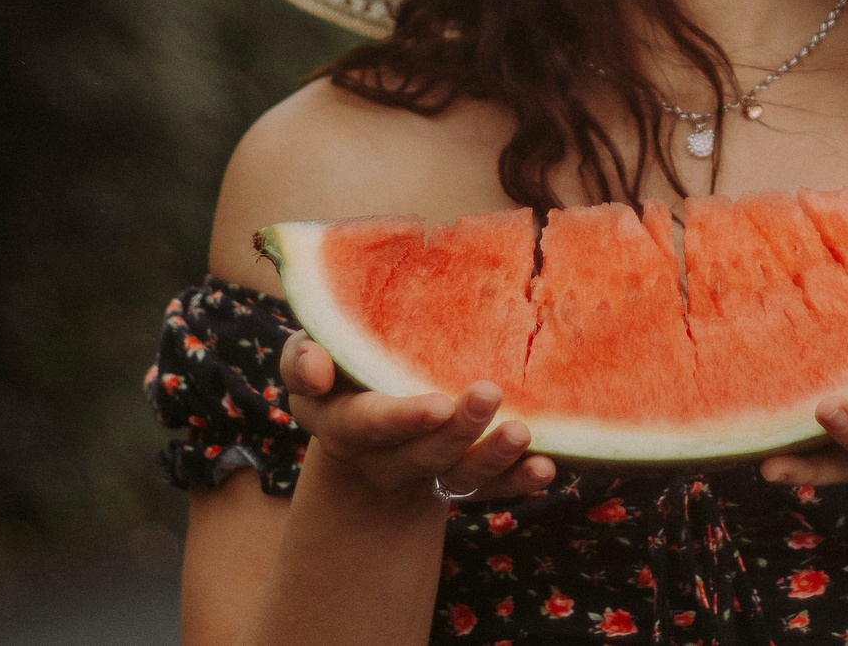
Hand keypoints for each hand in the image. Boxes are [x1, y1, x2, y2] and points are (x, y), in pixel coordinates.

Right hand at [279, 330, 558, 505]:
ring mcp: (425, 474)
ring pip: (458, 476)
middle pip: (421, 454)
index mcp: (344, 426)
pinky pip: (487, 489)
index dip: (400, 419)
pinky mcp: (458, 480)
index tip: (437, 403)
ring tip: (523, 432)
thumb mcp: (308, 360)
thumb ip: (301, 358)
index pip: (368, 426)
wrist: (360, 416)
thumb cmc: (336, 370)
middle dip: (457, 431)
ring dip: (492, 459)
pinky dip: (516, 481)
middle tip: (490, 393)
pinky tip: (546, 468)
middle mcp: (384, 459)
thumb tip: (314, 368)